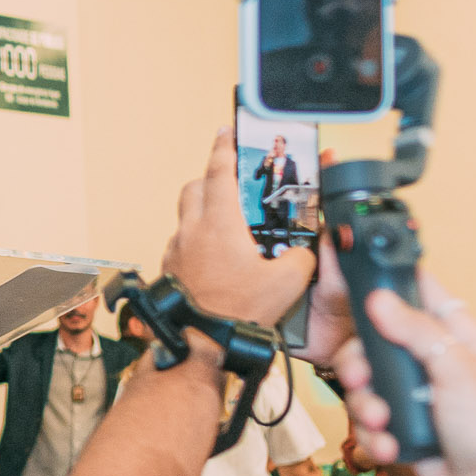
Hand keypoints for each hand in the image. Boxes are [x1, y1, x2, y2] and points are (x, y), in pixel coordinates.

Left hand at [162, 130, 316, 326]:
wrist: (199, 344)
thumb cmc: (235, 314)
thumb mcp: (287, 283)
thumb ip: (302, 259)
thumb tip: (305, 253)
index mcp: (218, 224)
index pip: (218, 171)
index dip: (224, 147)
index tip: (227, 131)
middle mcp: (191, 231)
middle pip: (194, 187)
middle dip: (211, 178)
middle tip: (231, 181)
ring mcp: (176, 251)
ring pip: (186, 216)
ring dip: (204, 212)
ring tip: (229, 225)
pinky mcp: (169, 270)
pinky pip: (182, 244)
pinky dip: (198, 242)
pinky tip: (216, 259)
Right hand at [330, 272, 475, 475]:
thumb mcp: (457, 368)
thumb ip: (416, 330)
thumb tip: (379, 298)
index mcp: (455, 335)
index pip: (419, 291)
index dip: (389, 284)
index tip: (359, 289)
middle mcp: (431, 361)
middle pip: (374, 341)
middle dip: (359, 363)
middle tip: (360, 377)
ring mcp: (413, 394)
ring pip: (364, 384)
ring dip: (365, 405)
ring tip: (382, 422)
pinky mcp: (400, 425)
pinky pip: (367, 420)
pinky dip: (372, 435)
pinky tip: (390, 445)